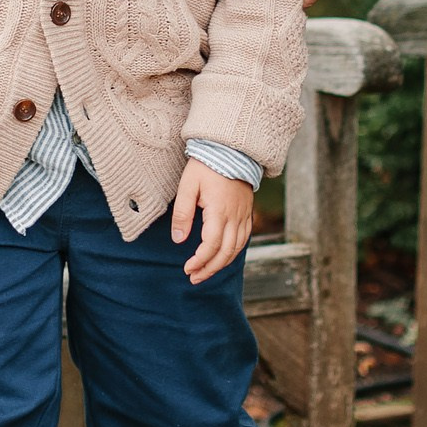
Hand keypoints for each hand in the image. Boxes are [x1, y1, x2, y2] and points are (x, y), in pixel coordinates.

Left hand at [174, 160, 255, 283]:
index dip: (200, 261)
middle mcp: (235, 216)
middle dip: (210, 268)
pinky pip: (244, 237)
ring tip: (206, 272)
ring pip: (237, 247)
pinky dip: (234, 251)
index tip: (187, 269)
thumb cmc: (206, 165)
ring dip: (222, 263)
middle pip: (226, 252)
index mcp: (219, 211)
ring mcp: (244, 214)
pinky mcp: (247, 211)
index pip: (211, 245)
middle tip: (194, 278)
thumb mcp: (188, 186)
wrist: (231, 148)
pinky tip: (224, 256)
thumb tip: (179, 240)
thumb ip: (183, 214)